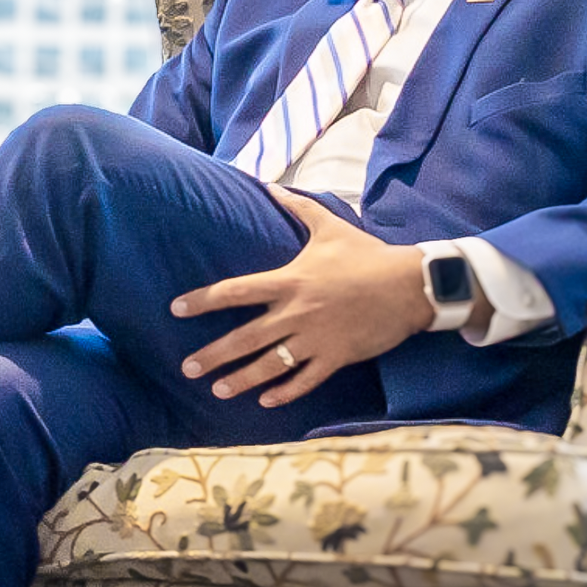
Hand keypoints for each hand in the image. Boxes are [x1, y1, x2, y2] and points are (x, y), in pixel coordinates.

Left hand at [171, 187, 431, 408]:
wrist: (409, 286)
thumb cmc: (367, 255)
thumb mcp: (329, 227)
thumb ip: (297, 208)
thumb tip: (271, 185)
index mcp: (289, 281)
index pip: (235, 292)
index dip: (203, 300)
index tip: (176, 309)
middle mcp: (296, 312)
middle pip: (245, 338)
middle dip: (213, 355)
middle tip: (187, 368)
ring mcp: (316, 338)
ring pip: (270, 364)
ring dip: (242, 379)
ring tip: (218, 390)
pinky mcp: (337, 357)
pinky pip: (305, 380)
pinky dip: (285, 392)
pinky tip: (266, 401)